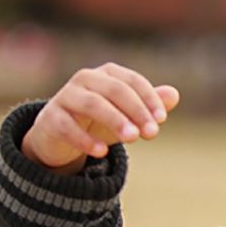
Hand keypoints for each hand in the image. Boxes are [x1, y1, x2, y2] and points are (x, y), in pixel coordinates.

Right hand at [21, 64, 180, 172]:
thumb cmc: (97, 121)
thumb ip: (148, 105)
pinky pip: (67, 126)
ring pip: (92, 103)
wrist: (57, 135)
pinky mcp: (50, 117)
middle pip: (115, 90)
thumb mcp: (126, 115)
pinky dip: (85, 139)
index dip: (149, 98)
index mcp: (106, 74)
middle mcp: (85, 79)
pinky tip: (101, 152)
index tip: (162, 120)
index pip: (132, 81)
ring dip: (115, 120)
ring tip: (133, 139)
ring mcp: (65, 96)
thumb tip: (174, 95)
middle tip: (153, 133)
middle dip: (136, 110)